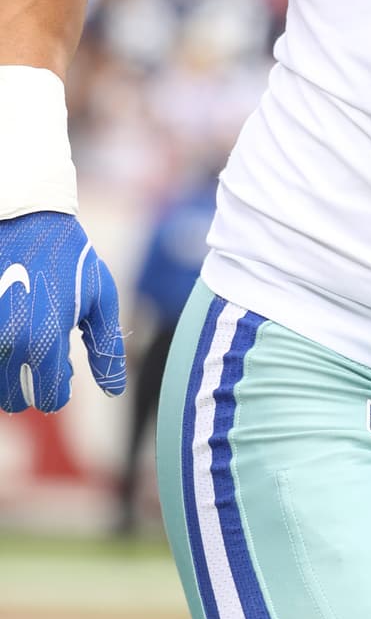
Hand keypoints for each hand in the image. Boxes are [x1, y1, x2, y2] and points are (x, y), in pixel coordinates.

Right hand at [0, 211, 125, 412]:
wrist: (25, 218)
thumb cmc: (70, 257)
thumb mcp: (101, 298)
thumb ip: (107, 348)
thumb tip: (113, 391)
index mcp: (43, 342)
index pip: (49, 400)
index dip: (61, 390)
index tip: (65, 369)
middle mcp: (7, 343)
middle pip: (13, 400)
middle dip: (31, 385)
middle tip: (45, 355)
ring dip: (9, 373)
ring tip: (28, 340)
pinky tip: (13, 325)